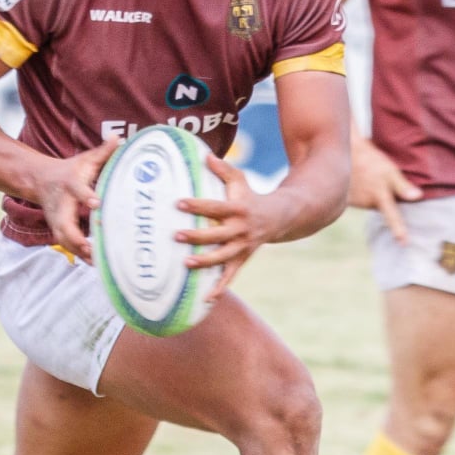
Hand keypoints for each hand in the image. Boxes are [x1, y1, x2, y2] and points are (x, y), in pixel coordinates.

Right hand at [33, 136, 122, 259]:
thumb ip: (103, 151)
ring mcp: (57, 219)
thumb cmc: (70, 169)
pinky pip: (66, 244)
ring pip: (63, 238)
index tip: (97, 204)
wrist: (40, 180)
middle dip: (75, 237)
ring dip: (78, 251)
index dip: (86, 197)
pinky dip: (78, 254)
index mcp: (70, 184)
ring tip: (96, 262)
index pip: (78, 190)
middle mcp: (61, 204)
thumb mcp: (85, 159)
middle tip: (90, 247)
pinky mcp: (57, 229)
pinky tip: (94, 264)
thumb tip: (119, 137)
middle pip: (64, 223)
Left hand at [177, 155, 274, 301]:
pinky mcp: (243, 259)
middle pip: (216, 235)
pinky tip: (206, 299)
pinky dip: (220, 288)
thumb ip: (222, 168)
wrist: (279, 218)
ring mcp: (242, 247)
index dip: (197, 205)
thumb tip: (204, 155)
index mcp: (238, 209)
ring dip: (205, 261)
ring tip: (186, 263)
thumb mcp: (240, 180)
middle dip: (196, 236)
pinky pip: (231, 276)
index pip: (214, 207)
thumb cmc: (251, 196)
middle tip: (175, 235)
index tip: (178, 203)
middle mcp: (240, 230)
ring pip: (222, 257)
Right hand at [348, 135, 421, 242]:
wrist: (345, 151)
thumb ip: (403, 186)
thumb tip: (418, 196)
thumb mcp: (390, 171)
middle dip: (383, 199)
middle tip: (380, 181)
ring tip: (370, 178)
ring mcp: (354, 202)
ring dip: (371, 195)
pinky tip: (360, 180)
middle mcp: (367, 203)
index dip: (399, 231)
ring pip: (369, 203)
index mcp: (380, 197)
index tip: (404, 244)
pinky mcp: (345, 199)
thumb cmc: (371, 160)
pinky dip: (360, 193)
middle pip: (381, 208)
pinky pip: (357, 200)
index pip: (392, 216)